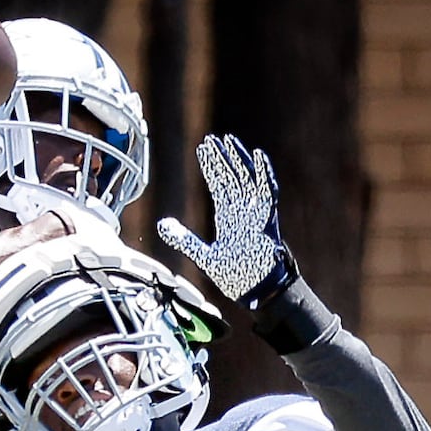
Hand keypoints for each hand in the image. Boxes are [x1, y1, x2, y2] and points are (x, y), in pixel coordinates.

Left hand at [157, 134, 293, 306]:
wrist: (254, 291)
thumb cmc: (234, 276)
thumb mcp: (202, 256)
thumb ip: (183, 239)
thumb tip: (161, 225)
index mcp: (228, 217)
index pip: (218, 184)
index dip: (211, 166)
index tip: (202, 149)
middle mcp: (242, 211)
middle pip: (232, 176)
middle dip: (222, 157)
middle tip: (211, 139)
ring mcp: (255, 212)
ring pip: (248, 178)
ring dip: (239, 159)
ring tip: (229, 141)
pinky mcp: (267, 217)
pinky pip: (269, 190)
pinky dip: (265, 173)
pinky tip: (258, 156)